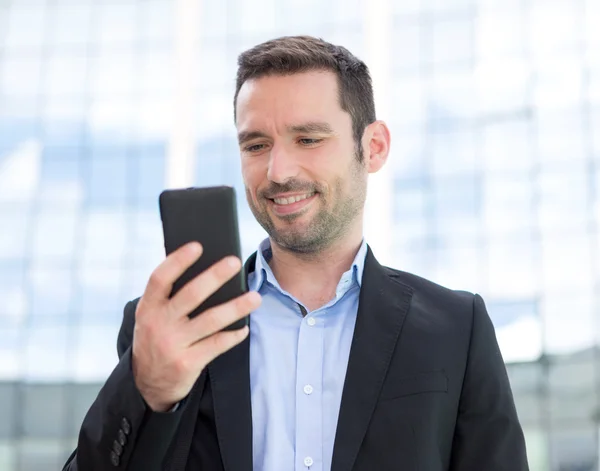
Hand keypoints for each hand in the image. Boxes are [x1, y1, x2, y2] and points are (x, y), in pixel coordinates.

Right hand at [131, 242, 260, 411]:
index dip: (178, 261)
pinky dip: (234, 335)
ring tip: (255, 297)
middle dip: (215, 276)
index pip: (160, 278)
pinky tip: (245, 326)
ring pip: (211, 320)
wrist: (146, 384)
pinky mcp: (187, 363)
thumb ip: (169, 298)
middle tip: (234, 262)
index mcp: (148, 307)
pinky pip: (217, 344)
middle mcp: (158, 324)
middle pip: (191, 295)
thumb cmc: (157, 338)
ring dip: (236, 307)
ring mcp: (173, 345)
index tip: (197, 246)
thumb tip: (205, 269)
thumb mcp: (152, 317)